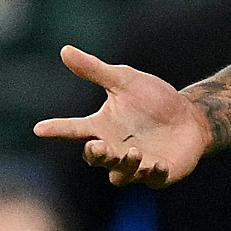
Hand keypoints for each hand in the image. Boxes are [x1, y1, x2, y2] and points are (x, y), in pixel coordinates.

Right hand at [33, 46, 212, 187]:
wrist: (189, 116)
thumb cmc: (154, 99)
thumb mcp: (125, 80)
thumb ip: (95, 70)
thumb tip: (65, 50)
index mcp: (102, 128)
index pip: (74, 129)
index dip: (58, 129)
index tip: (40, 128)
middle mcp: (115, 150)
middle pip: (96, 158)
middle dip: (96, 154)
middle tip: (98, 145)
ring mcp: (136, 165)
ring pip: (120, 175)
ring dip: (125, 165)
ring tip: (133, 151)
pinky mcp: (159, 174)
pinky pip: (152, 180)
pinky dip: (152, 174)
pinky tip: (156, 164)